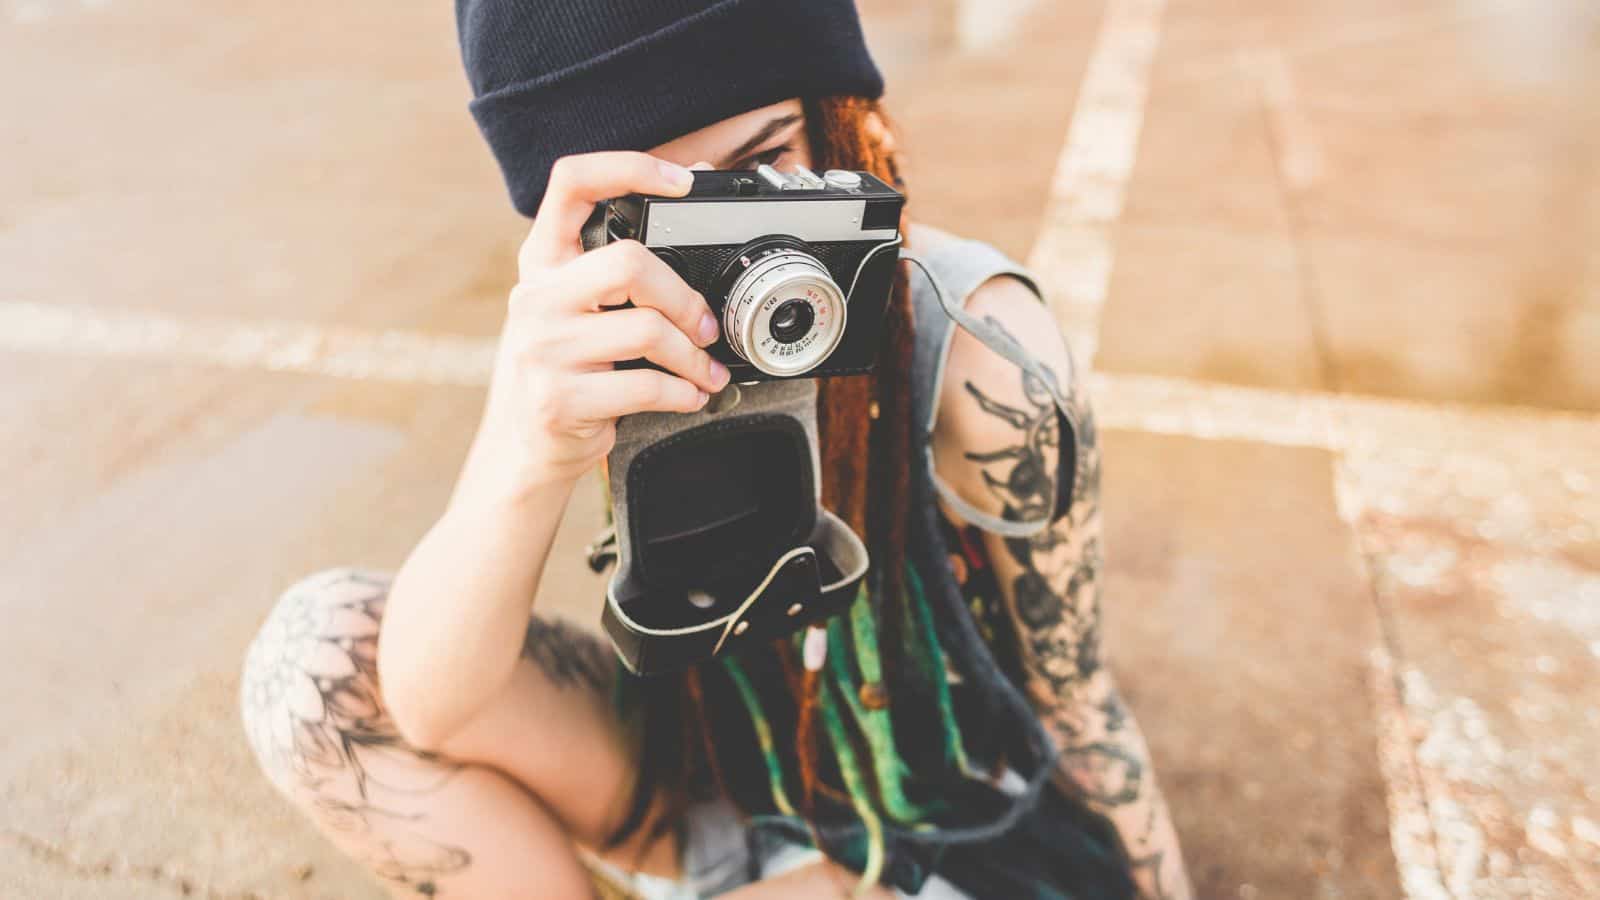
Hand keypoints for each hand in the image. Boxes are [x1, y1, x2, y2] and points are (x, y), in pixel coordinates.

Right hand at [461, 152, 731, 502]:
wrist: (522, 447)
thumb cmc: (564, 369)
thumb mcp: (574, 308)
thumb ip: (617, 266)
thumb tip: (694, 191)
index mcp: (541, 262)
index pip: (572, 183)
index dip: (629, 167)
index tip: (682, 182)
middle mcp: (535, 297)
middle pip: (629, 262)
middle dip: (684, 298)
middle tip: (704, 326)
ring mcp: (542, 349)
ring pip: (647, 330)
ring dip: (694, 357)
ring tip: (704, 370)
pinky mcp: (560, 399)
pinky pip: (647, 387)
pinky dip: (684, 394)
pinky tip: (688, 396)